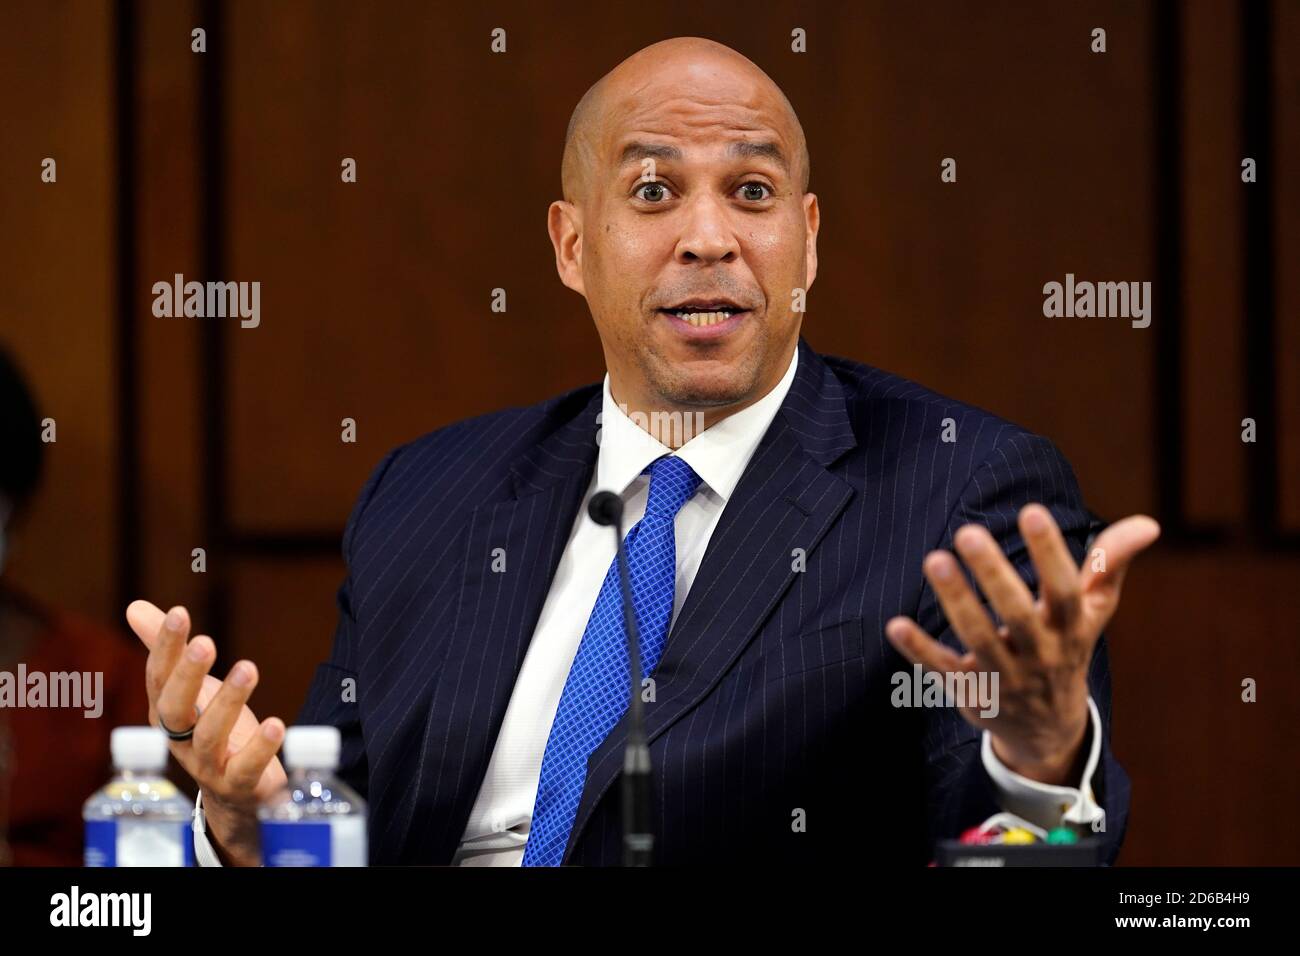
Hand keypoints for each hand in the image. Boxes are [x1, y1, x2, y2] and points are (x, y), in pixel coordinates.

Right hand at [126, 599, 287, 865]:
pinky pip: (245, 768)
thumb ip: (167, 650)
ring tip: (248, 668)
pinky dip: (259, 748)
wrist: (236, 794)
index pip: (159, 677)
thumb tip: (134, 607)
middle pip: (175, 709)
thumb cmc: (211, 729)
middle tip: (205, 643)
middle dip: (188, 676)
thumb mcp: (191, 689)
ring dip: (228, 702)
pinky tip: (275, 724)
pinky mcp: (239, 784)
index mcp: (166, 712)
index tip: (179, 614)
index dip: (165, 647)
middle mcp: (180, 739)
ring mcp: (207, 765)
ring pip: (209, 736)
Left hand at [885, 504, 1158, 784]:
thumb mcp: (1093, 610)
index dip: (1051, 553)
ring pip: (978, 640)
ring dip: (956, 602)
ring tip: (935, 560)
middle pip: (1018, 614)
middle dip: (995, 574)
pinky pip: (942, 670)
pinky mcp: (971, 692)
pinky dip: (919, 650)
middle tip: (968, 532)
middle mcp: (1040, 653)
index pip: (1065, 589)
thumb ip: (1110, 563)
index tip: (1033, 511)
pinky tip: (895, 624)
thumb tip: (1150, 524)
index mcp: (1071, 628)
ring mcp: (1004, 676)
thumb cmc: (1067, 646)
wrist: (1048, 728)